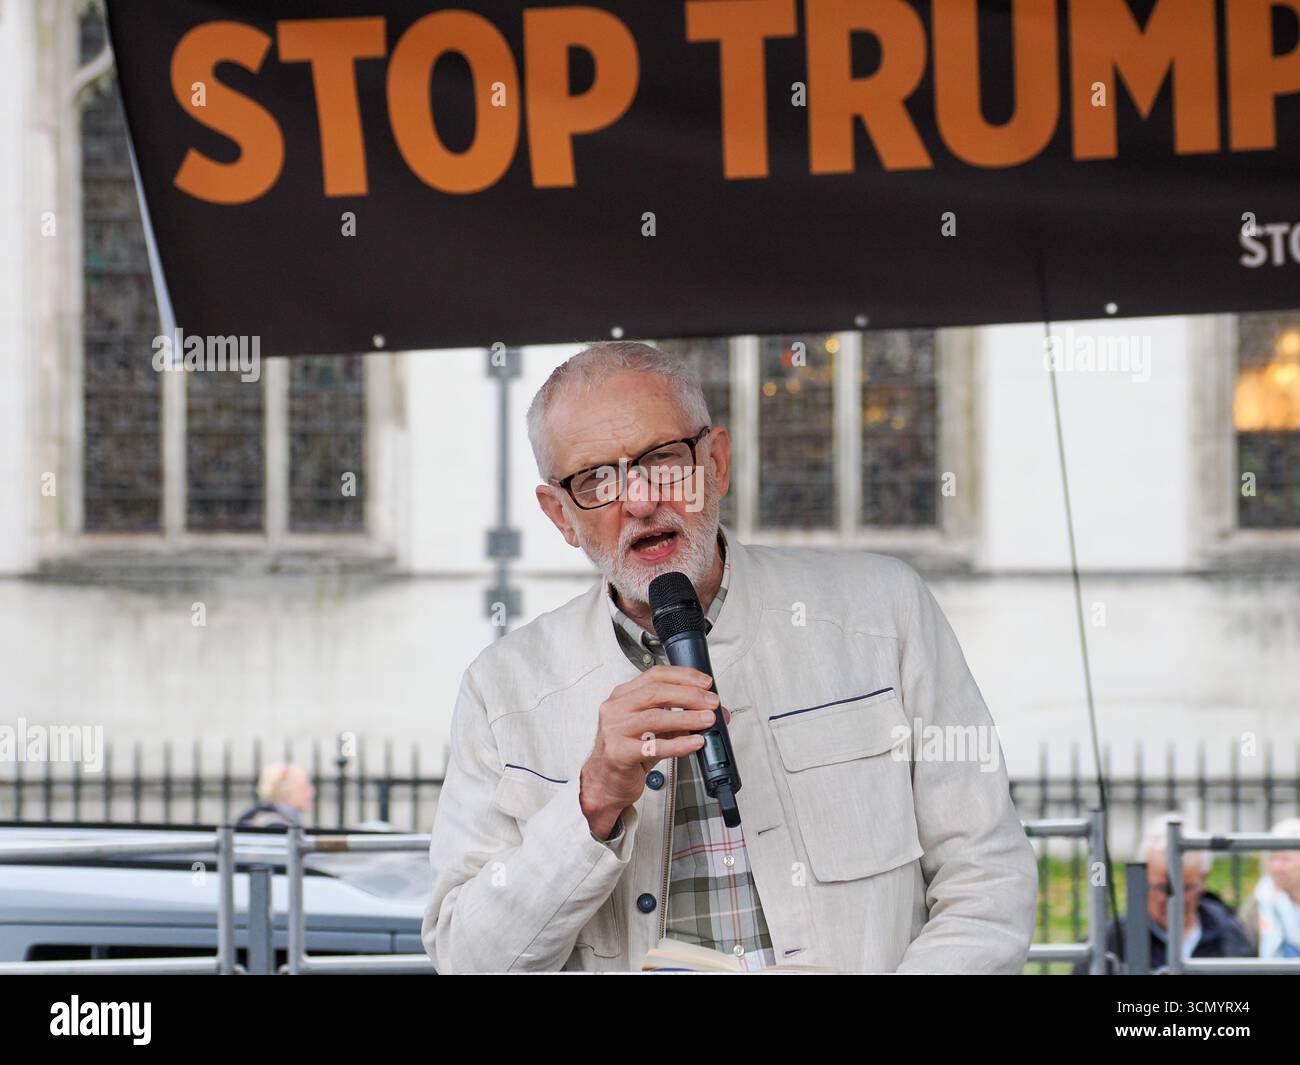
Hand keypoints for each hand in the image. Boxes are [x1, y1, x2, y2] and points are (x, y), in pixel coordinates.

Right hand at [579, 665, 726, 838]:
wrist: (605, 782)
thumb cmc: (628, 752)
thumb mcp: (654, 730)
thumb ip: (680, 719)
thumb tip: (713, 713)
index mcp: (623, 696)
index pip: (655, 676)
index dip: (684, 676)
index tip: (706, 683)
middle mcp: (616, 708)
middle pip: (656, 692)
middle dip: (689, 695)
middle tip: (711, 702)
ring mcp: (615, 730)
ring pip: (655, 717)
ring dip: (687, 718)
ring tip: (707, 720)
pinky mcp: (619, 753)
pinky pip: (653, 746)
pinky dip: (678, 744)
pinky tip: (695, 743)